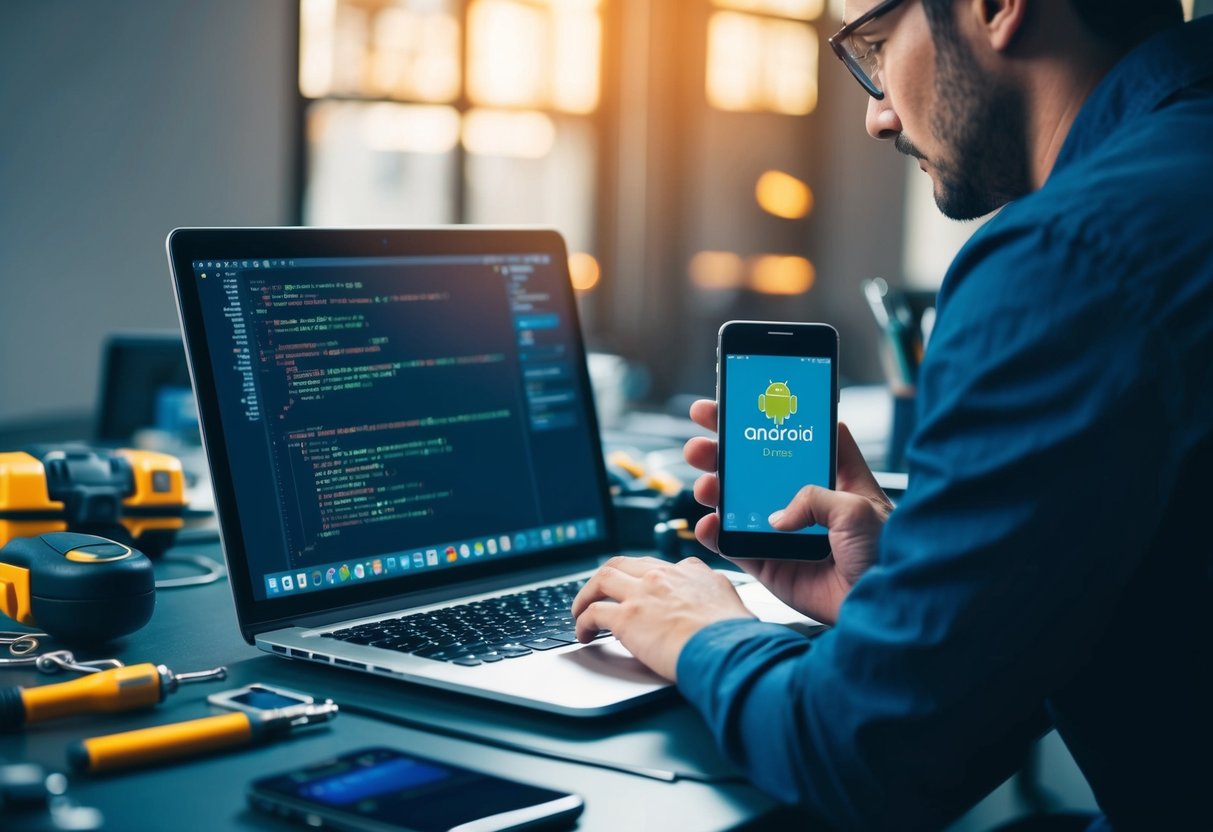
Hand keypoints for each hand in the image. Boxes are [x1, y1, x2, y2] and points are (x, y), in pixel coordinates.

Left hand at [571, 555, 754, 680]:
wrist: (727, 648)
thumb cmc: (734, 635)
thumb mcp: (731, 602)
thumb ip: (716, 597)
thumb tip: (717, 606)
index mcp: (690, 571)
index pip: (658, 566)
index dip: (643, 577)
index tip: (639, 589)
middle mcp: (663, 575)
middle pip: (623, 564)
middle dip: (606, 577)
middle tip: (598, 591)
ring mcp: (642, 593)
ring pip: (602, 579)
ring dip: (586, 594)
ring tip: (580, 610)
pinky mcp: (626, 617)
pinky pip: (593, 613)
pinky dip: (582, 622)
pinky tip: (583, 634)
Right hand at [682, 400, 892, 624]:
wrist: (882, 610)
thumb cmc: (888, 556)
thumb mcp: (857, 509)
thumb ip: (813, 497)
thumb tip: (776, 516)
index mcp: (834, 478)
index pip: (798, 436)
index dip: (770, 418)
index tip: (740, 402)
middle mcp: (805, 502)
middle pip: (755, 467)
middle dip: (723, 449)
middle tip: (701, 440)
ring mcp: (783, 533)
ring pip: (737, 504)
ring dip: (714, 489)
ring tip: (705, 485)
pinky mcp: (770, 564)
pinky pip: (733, 545)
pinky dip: (715, 535)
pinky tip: (708, 525)